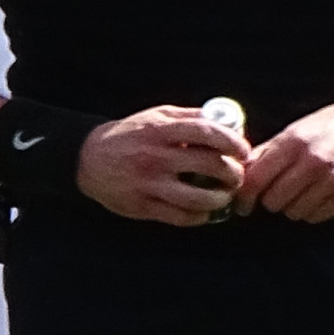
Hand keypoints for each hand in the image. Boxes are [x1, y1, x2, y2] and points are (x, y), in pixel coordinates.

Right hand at [79, 107, 249, 226]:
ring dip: (220, 199)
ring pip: (197, 198)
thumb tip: (226, 121)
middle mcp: (156, 156)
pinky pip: (180, 217)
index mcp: (161, 130)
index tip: (243, 151)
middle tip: (236, 176)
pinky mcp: (143, 206)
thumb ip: (189, 117)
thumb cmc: (130, 135)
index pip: (207, 132)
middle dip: (232, 173)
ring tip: (224, 196)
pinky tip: (204, 212)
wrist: (89, 159)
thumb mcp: (156, 117)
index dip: (232, 142)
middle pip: (209, 166)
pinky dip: (199, 217)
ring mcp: (149, 183)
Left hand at [243, 87, 333, 223]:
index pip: (256, 180)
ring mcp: (333, 179)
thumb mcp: (296, 129)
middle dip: (271, 200)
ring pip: (294, 213)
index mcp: (294, 142)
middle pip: (273, 201)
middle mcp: (313, 161)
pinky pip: (316, 217)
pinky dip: (312, 211)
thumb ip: (266, 151)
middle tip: (278, 192)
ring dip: (292, 207)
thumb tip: (239, 171)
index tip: (243, 204)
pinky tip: (317, 196)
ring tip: (302, 191)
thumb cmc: (331, 124)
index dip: (244, 196)